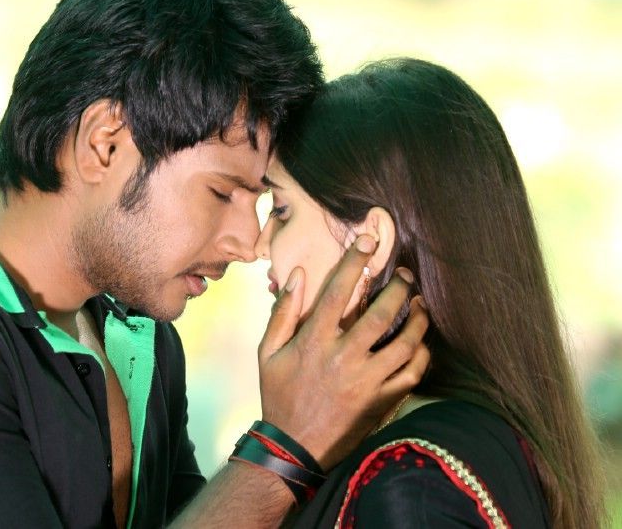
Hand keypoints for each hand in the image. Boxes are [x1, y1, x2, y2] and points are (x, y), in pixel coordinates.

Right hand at [258, 235, 429, 470]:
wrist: (293, 447)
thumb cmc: (279, 395)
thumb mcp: (267, 353)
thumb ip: (283, 313)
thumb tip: (298, 275)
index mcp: (313, 341)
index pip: (338, 291)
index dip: (355, 261)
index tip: (369, 240)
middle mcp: (342, 357)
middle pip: (380, 313)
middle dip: (398, 288)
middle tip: (406, 275)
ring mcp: (366, 381)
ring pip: (404, 342)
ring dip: (417, 318)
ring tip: (420, 304)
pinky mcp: (381, 401)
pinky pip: (411, 373)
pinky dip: (421, 354)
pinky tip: (421, 342)